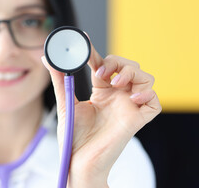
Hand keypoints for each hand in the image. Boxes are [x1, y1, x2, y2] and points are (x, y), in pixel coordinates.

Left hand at [41, 37, 160, 186]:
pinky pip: (155, 101)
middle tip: (101, 72)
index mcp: (101, 92)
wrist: (78, 160)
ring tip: (115, 83)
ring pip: (144, 78)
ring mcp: (128, 106)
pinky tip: (132, 98)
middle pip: (128, 67)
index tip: (85, 43)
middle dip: (117, 62)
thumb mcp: (66, 102)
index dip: (98, 54)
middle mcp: (117, 97)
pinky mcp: (138, 119)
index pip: (105, 65)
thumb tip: (47, 58)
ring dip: (132, 73)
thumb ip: (60, 79)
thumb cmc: (73, 136)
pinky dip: (148, 93)